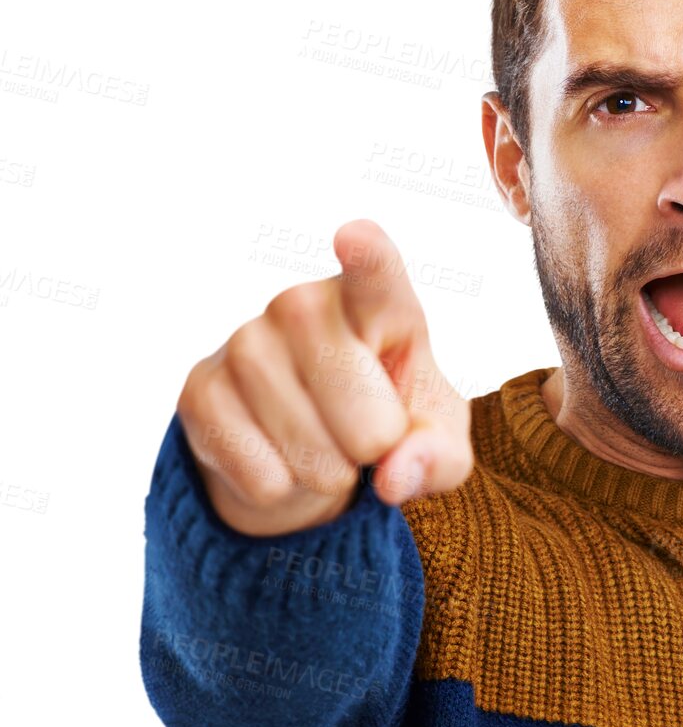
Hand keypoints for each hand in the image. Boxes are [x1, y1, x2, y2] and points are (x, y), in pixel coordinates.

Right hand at [176, 219, 471, 536]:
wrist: (308, 440)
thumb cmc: (390, 417)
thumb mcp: (435, 437)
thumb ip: (438, 455)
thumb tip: (394, 478)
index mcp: (377, 301)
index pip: (374, 273)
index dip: (367, 257)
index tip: (354, 238)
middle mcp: (303, 304)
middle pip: (364, 415)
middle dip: (375, 449)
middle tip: (367, 433)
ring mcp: (245, 342)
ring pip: (311, 453)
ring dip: (328, 473)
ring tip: (323, 441)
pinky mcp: (200, 390)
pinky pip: (264, 478)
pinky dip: (282, 489)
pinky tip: (277, 453)